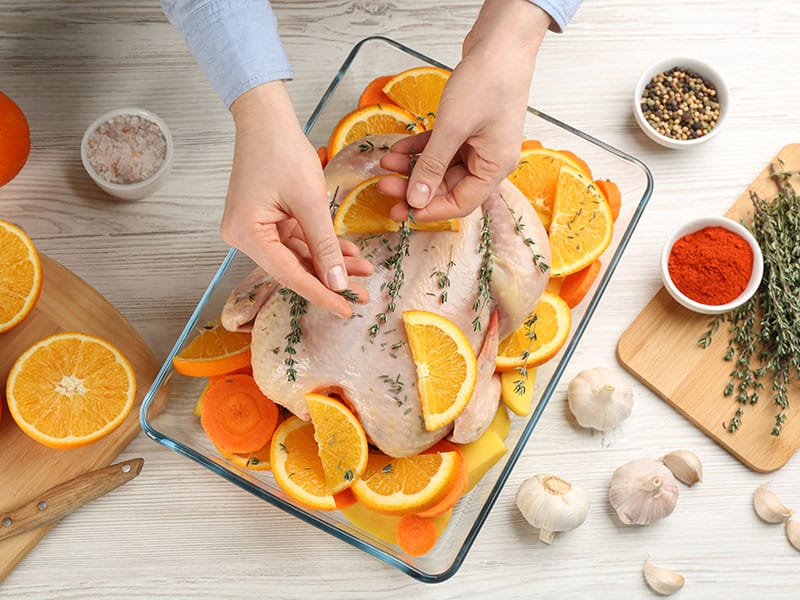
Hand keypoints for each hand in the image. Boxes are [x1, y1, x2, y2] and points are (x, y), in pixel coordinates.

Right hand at [222, 81, 372, 317]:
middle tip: (363, 295)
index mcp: (246, 234)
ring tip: (363, 272)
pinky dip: (321, 245)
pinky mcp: (264, 220)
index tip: (347, 309)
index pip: (289, 274)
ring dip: (330, 262)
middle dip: (330, 279)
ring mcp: (253, 229)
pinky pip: (296, 240)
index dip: (321, 294)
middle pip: (293, 268)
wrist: (266, 118)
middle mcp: (243, 237)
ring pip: (298, 255)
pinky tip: (348, 253)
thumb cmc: (282, 150)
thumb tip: (338, 282)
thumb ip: (324, 244)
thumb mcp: (310, 200)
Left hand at [378, 0, 551, 221]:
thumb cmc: (486, 82)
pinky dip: (418, 148)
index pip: (461, 203)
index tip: (403, 211)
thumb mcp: (453, 128)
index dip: (431, 210)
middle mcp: (488, 159)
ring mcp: (478, 143)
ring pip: (440, 166)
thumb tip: (416, 200)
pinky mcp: (467, 127)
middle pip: (447, 186)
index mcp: (494, 167)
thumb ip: (432, 166)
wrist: (500, 42)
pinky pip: (439, 147)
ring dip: (412, 166)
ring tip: (384, 165)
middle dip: (414, 186)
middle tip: (384, 187)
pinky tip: (396, 149)